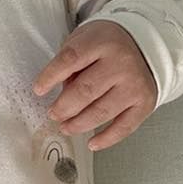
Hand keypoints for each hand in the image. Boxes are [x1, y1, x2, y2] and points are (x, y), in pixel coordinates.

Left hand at [33, 21, 157, 152]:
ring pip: (101, 111)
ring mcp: (134, 84)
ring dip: (78, 124)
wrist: (144, 47)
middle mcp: (121, 63)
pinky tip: (92, 142)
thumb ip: (70, 64)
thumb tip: (62, 95)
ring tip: (65, 127)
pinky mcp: (144, 103)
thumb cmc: (108, 46)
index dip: (50, 76)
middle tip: (53, 114)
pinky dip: (106, 139)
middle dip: (63, 107)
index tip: (38, 90)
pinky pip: (124, 127)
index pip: (70, 59)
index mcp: (102, 42)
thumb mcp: (85, 40)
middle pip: (85, 90)